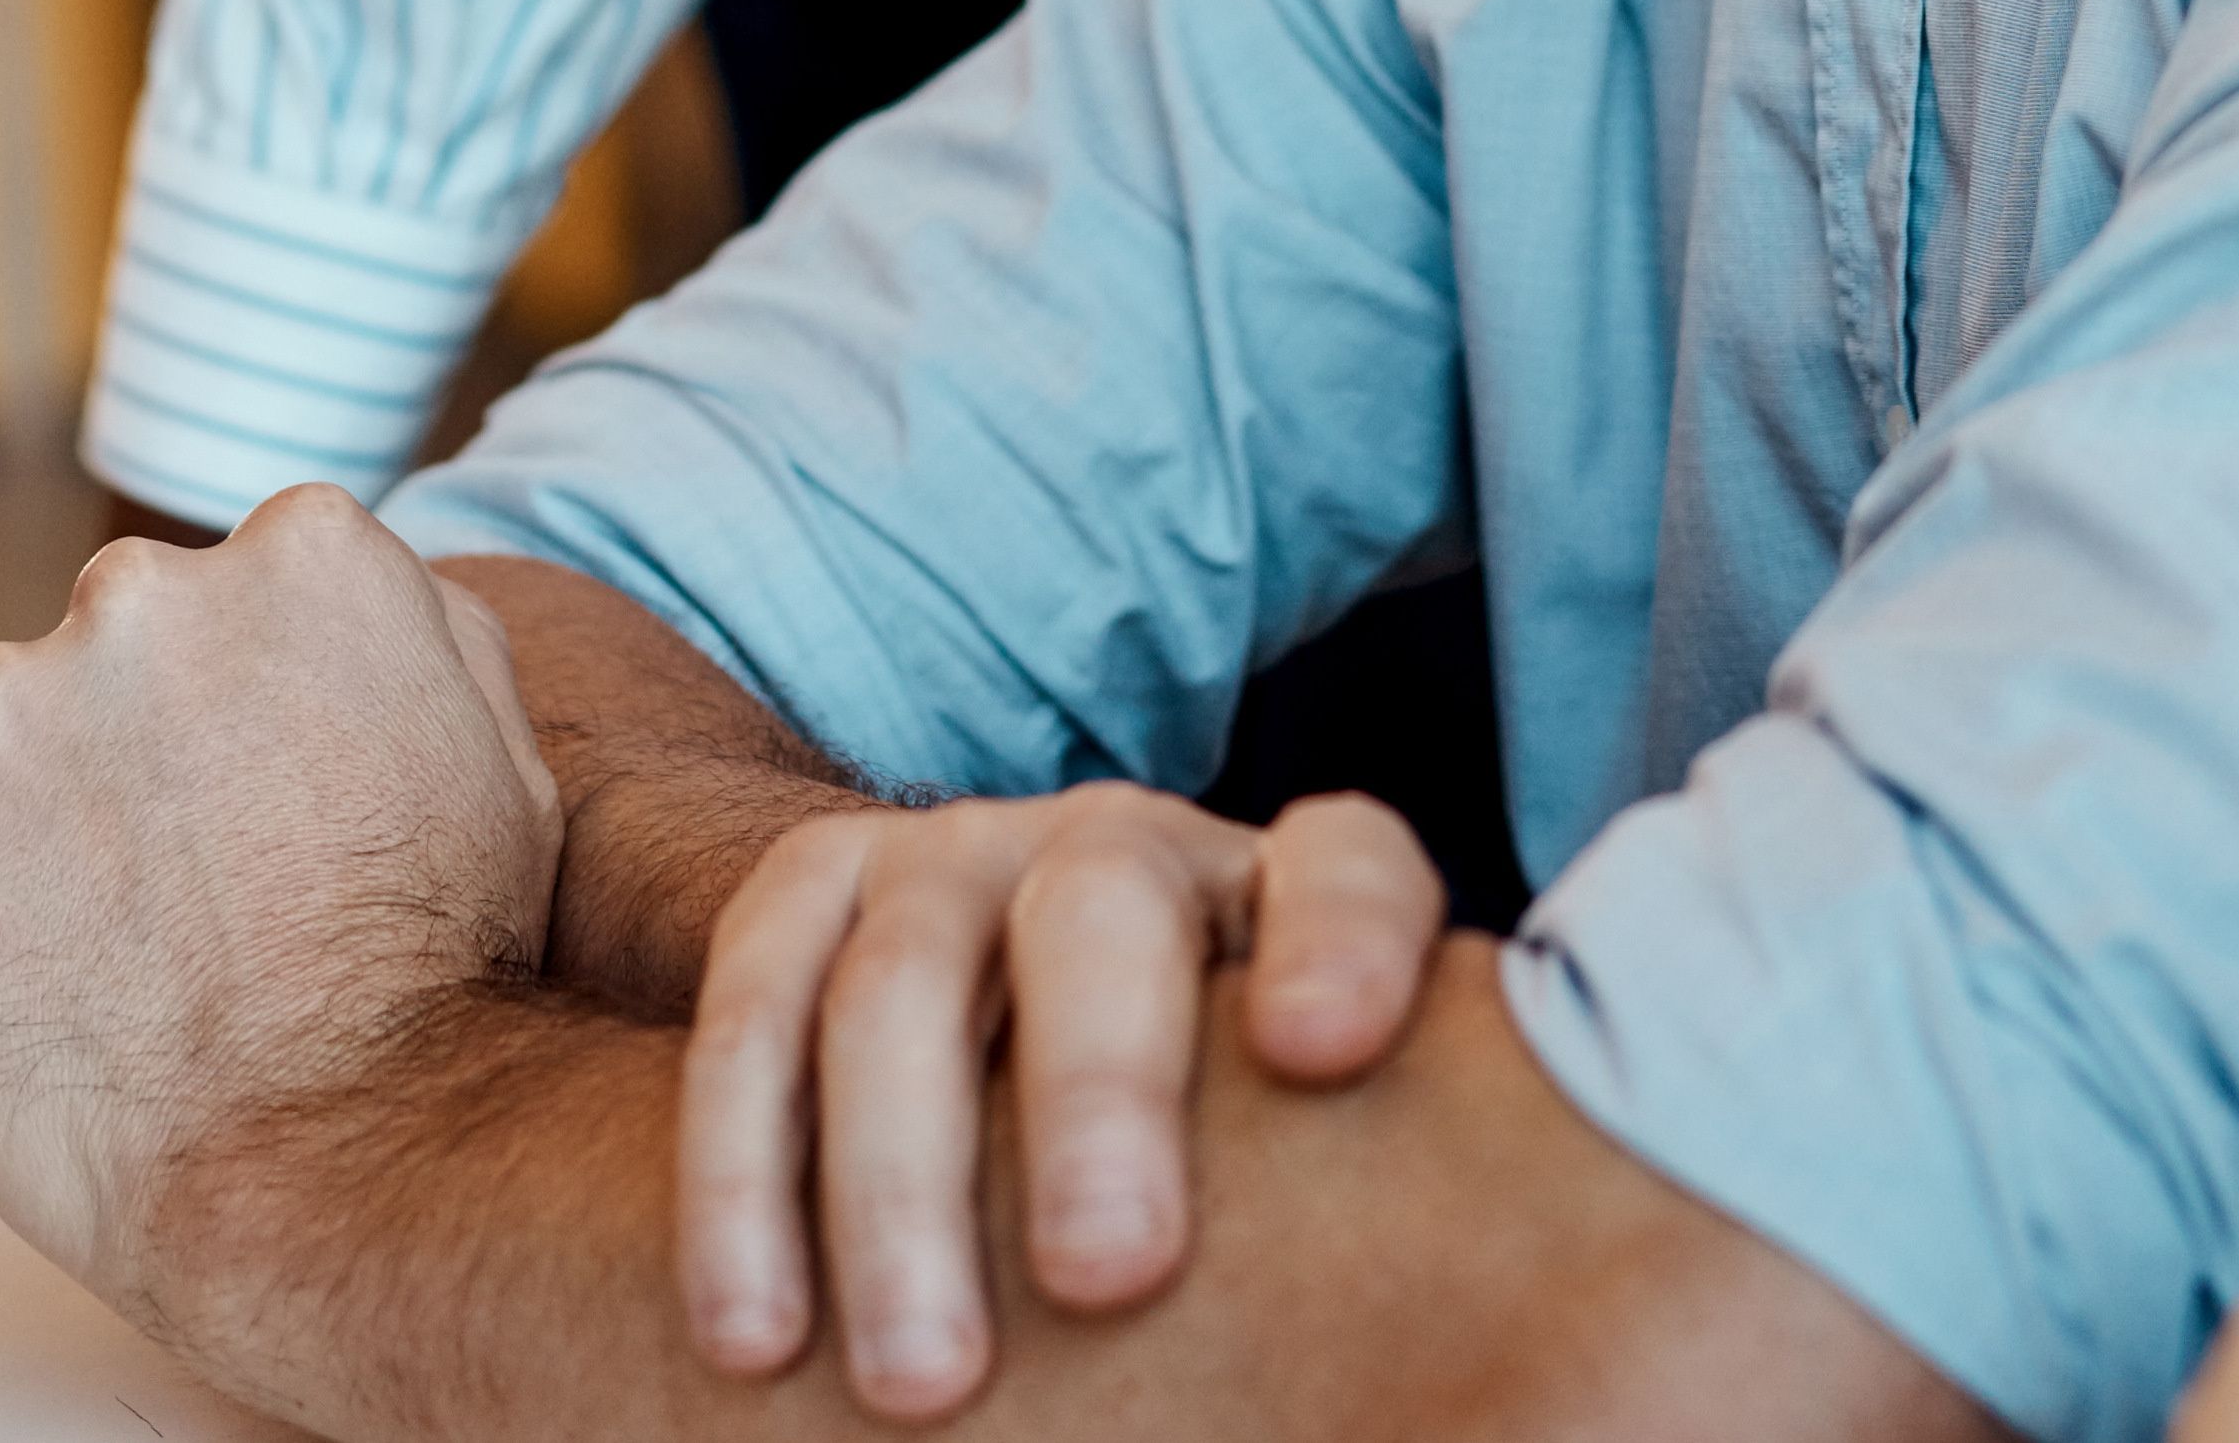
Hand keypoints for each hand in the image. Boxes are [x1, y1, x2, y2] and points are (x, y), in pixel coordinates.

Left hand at [0, 485, 564, 1310]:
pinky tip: (39, 997)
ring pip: (0, 744)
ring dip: (37, 827)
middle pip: (116, 650)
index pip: (252, 590)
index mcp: (303, 552)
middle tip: (192, 900)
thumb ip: (413, 631)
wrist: (327, 1159)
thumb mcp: (506, 755)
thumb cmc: (437, 976)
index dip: (261, 714)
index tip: (277, 811)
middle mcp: (137, 590)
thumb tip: (323, 597)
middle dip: (138, 750)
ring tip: (120, 964)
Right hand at [674, 775, 1446, 1413]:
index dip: (1341, 940)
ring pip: (905, 979)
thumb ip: (1374, 1210)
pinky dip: (742, 1174)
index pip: (1344, 867)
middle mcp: (1118, 849)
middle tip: (1112, 1277)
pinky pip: (754, 1006)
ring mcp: (950, 856)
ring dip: (899, 1185)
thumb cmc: (1206, 1133)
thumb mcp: (1300, 1153)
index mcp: (1275, 893)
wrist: (990, 994)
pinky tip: (756, 1338)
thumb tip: (1497, 1392)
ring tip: (929, 1385)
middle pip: (1102, 917)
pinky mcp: (811, 892)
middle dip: (1100, 1090)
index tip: (1325, 1049)